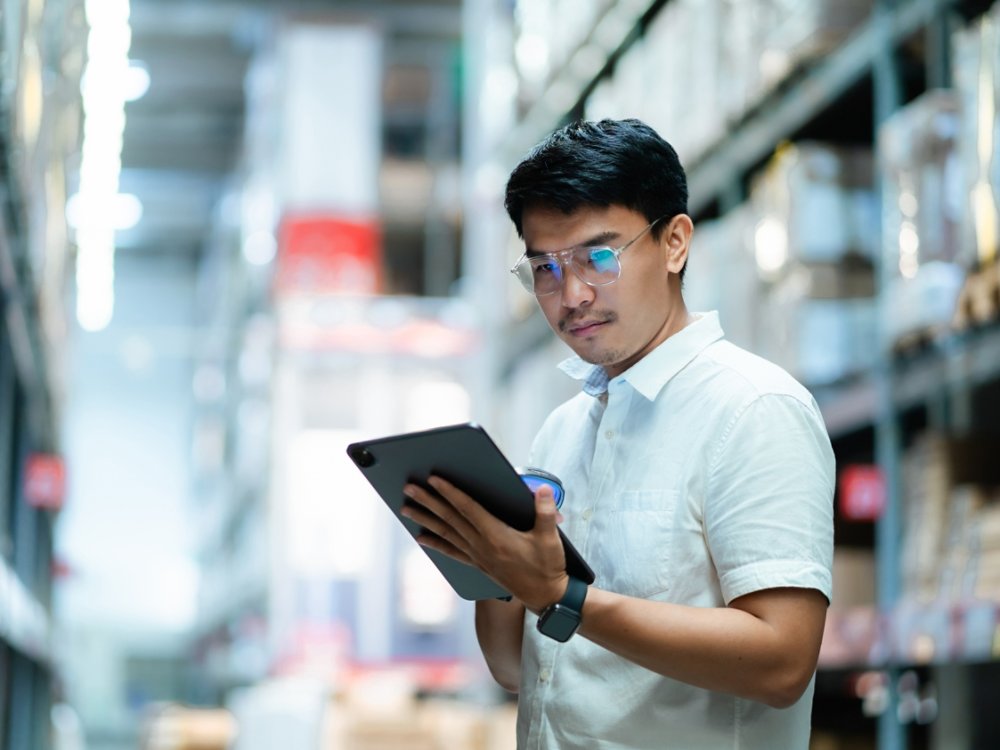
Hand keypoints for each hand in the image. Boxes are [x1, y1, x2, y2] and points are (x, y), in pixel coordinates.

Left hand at [401, 476, 568, 612]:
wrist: (544, 597)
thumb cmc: (547, 566)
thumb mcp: (550, 538)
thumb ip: (546, 511)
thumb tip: (543, 489)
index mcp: (496, 535)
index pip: (467, 508)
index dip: (450, 492)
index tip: (434, 479)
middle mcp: (481, 545)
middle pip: (449, 518)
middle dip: (428, 501)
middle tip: (409, 488)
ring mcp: (477, 556)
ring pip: (446, 533)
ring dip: (425, 519)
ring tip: (406, 509)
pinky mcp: (478, 564)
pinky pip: (451, 551)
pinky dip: (435, 543)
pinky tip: (421, 537)